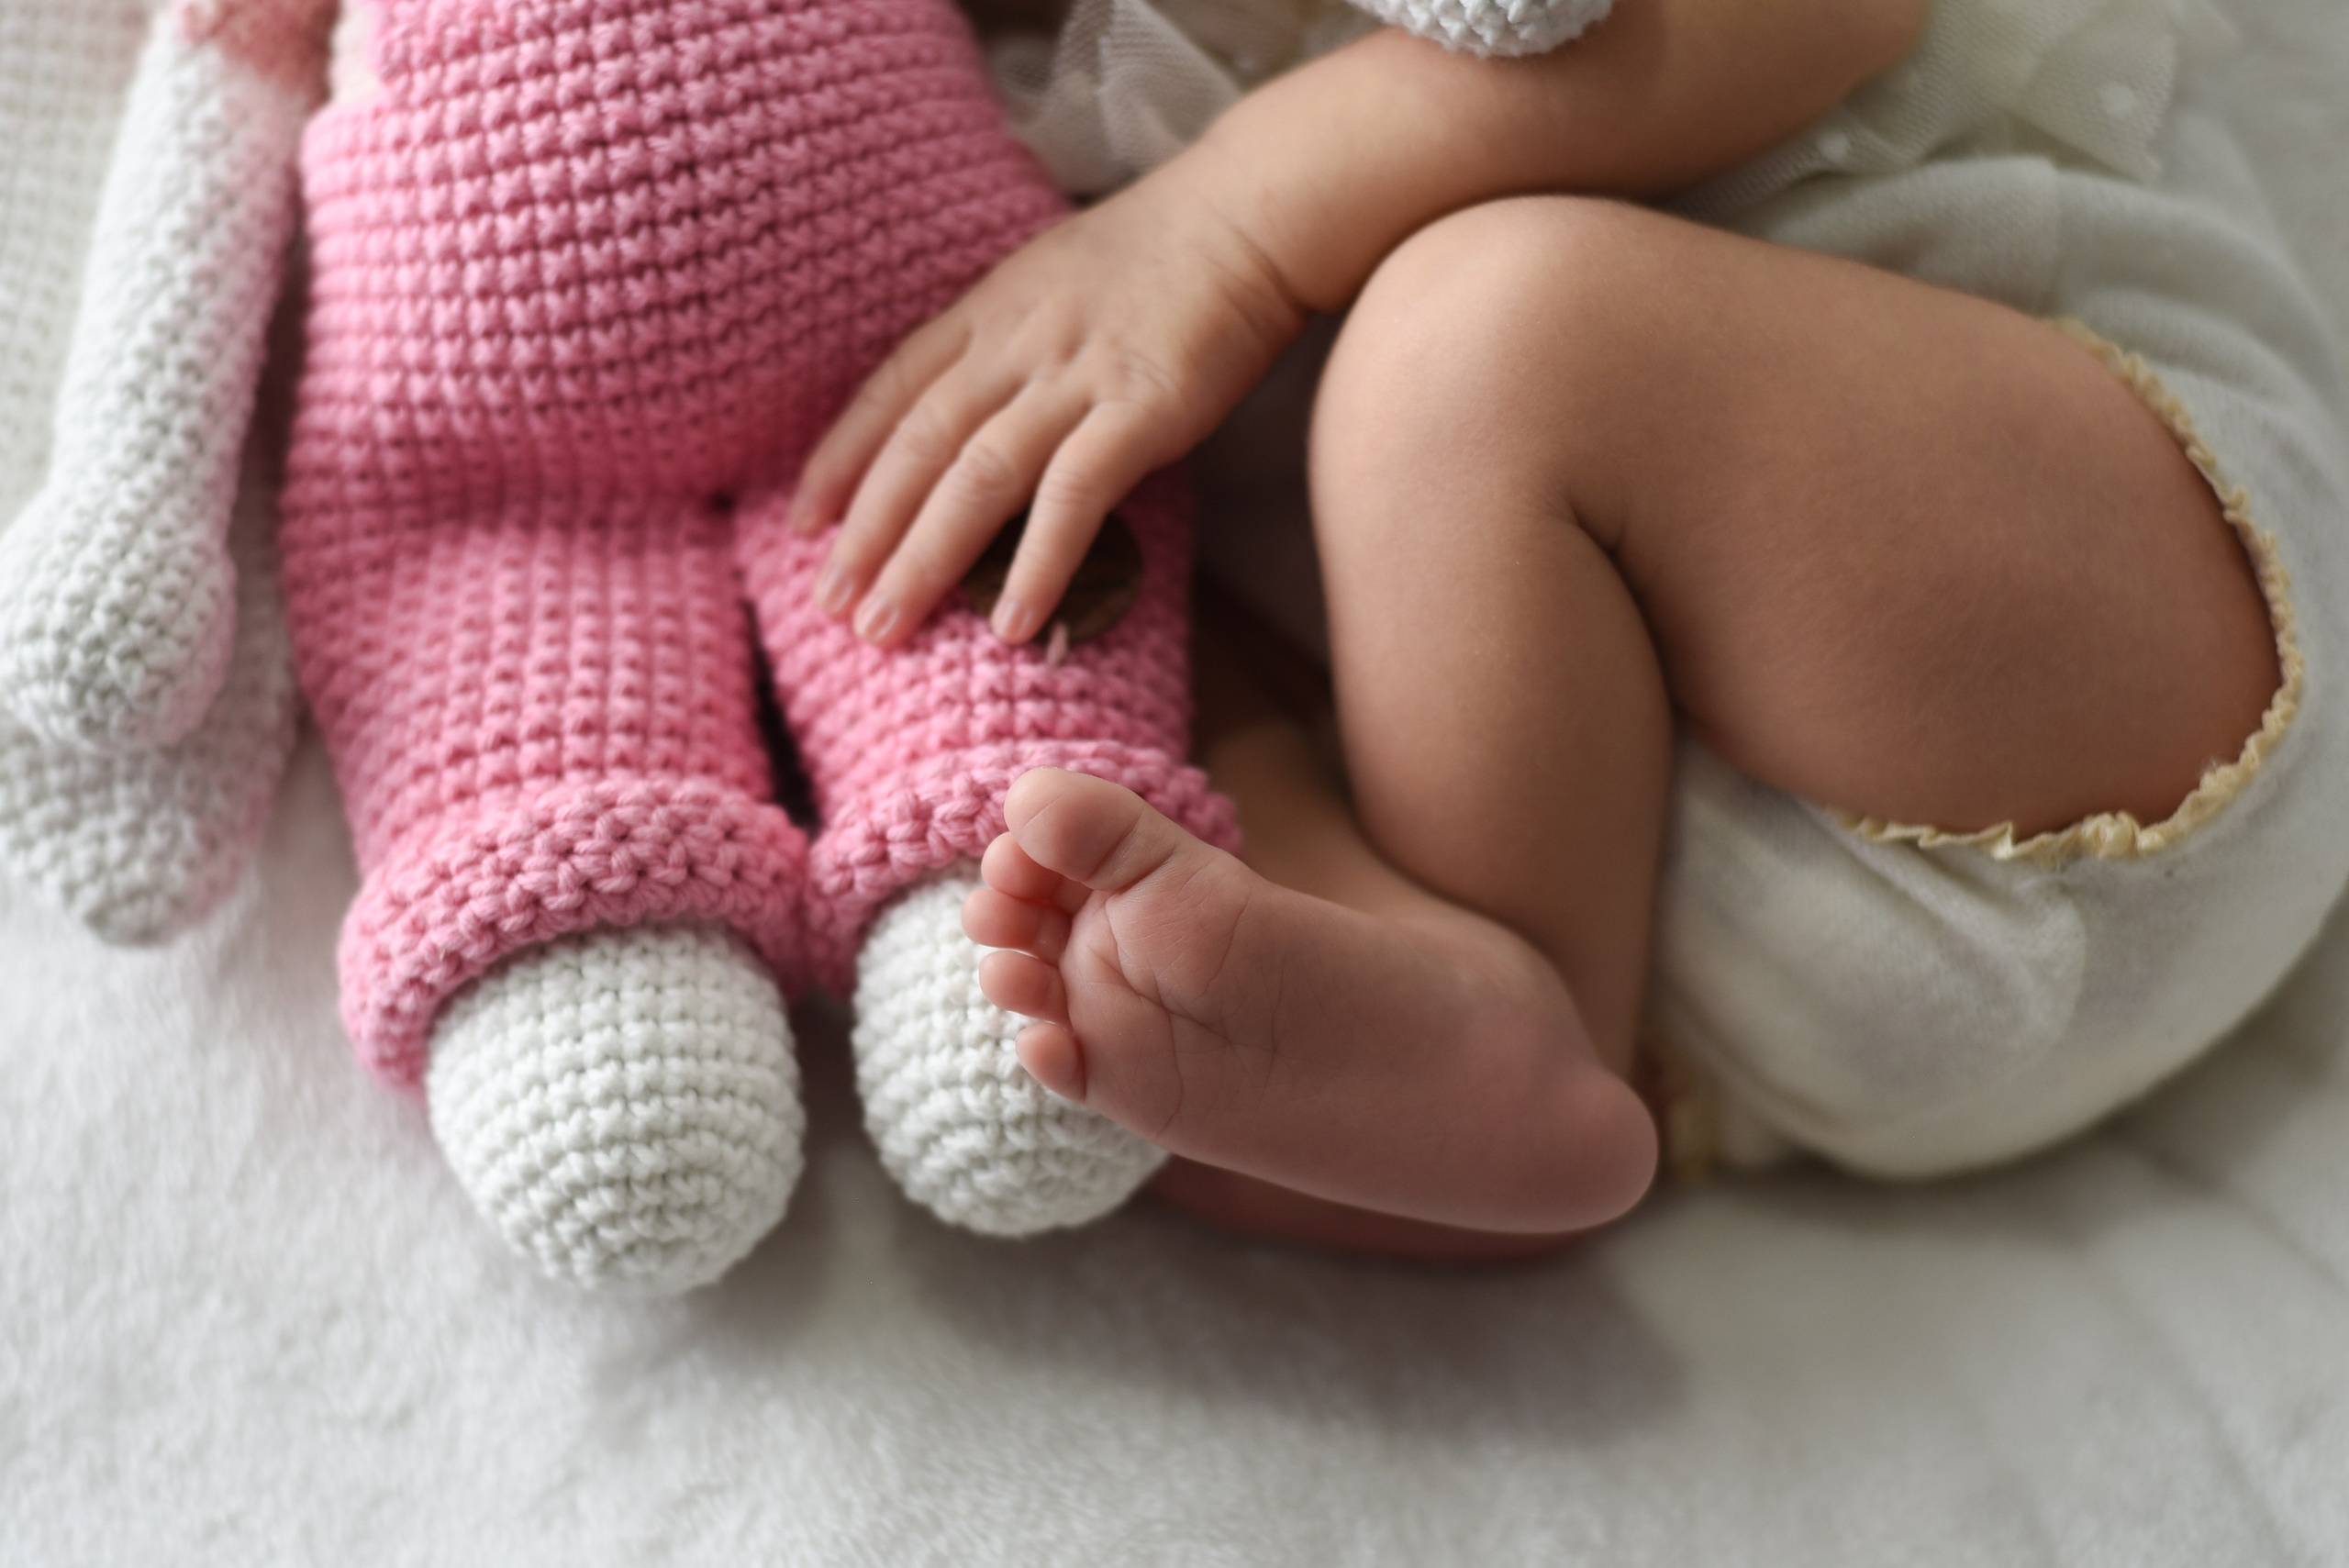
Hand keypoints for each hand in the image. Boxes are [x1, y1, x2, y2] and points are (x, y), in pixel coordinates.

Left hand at [789, 159, 1304, 646]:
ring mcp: (1077, 377)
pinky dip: (1037, 562)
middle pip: (919, 445)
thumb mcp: (1055, 284)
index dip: (842, 456)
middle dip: (867, 532)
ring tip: (885, 627)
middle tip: (831, 606)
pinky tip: (1010, 623)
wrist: (1250, 214)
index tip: (803, 520)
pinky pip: (1074, 495)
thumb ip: (1009, 346)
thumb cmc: (1162, 259)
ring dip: (924, 559)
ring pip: (977, 476)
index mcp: (988, 312)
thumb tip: (973, 418)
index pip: (892, 389)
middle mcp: (1016, 345)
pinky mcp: (1143, 410)